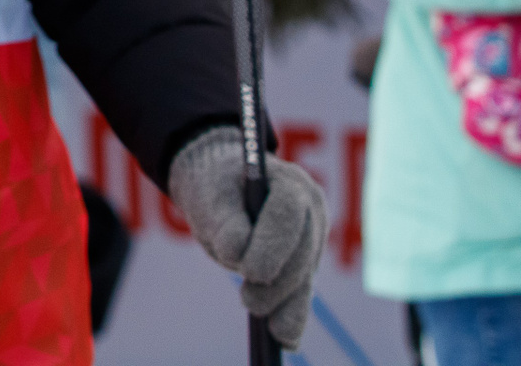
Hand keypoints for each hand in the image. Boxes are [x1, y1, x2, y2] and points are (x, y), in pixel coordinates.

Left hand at [168, 124, 326, 347]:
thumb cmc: (216, 188)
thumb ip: (225, 219)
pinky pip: (300, 291)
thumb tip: (237, 251)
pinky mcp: (304, 265)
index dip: (273, 245)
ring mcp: (312, 241)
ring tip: (273, 331)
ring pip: (303, 277)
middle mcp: (311, 213)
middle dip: (278, 282)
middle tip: (250, 303)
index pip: (288, 215)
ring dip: (285, 304)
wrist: (222, 189)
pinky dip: (292, 315)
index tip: (251, 272)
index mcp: (290, 185)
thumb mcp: (212, 196)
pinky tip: (286, 340)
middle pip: (300, 251)